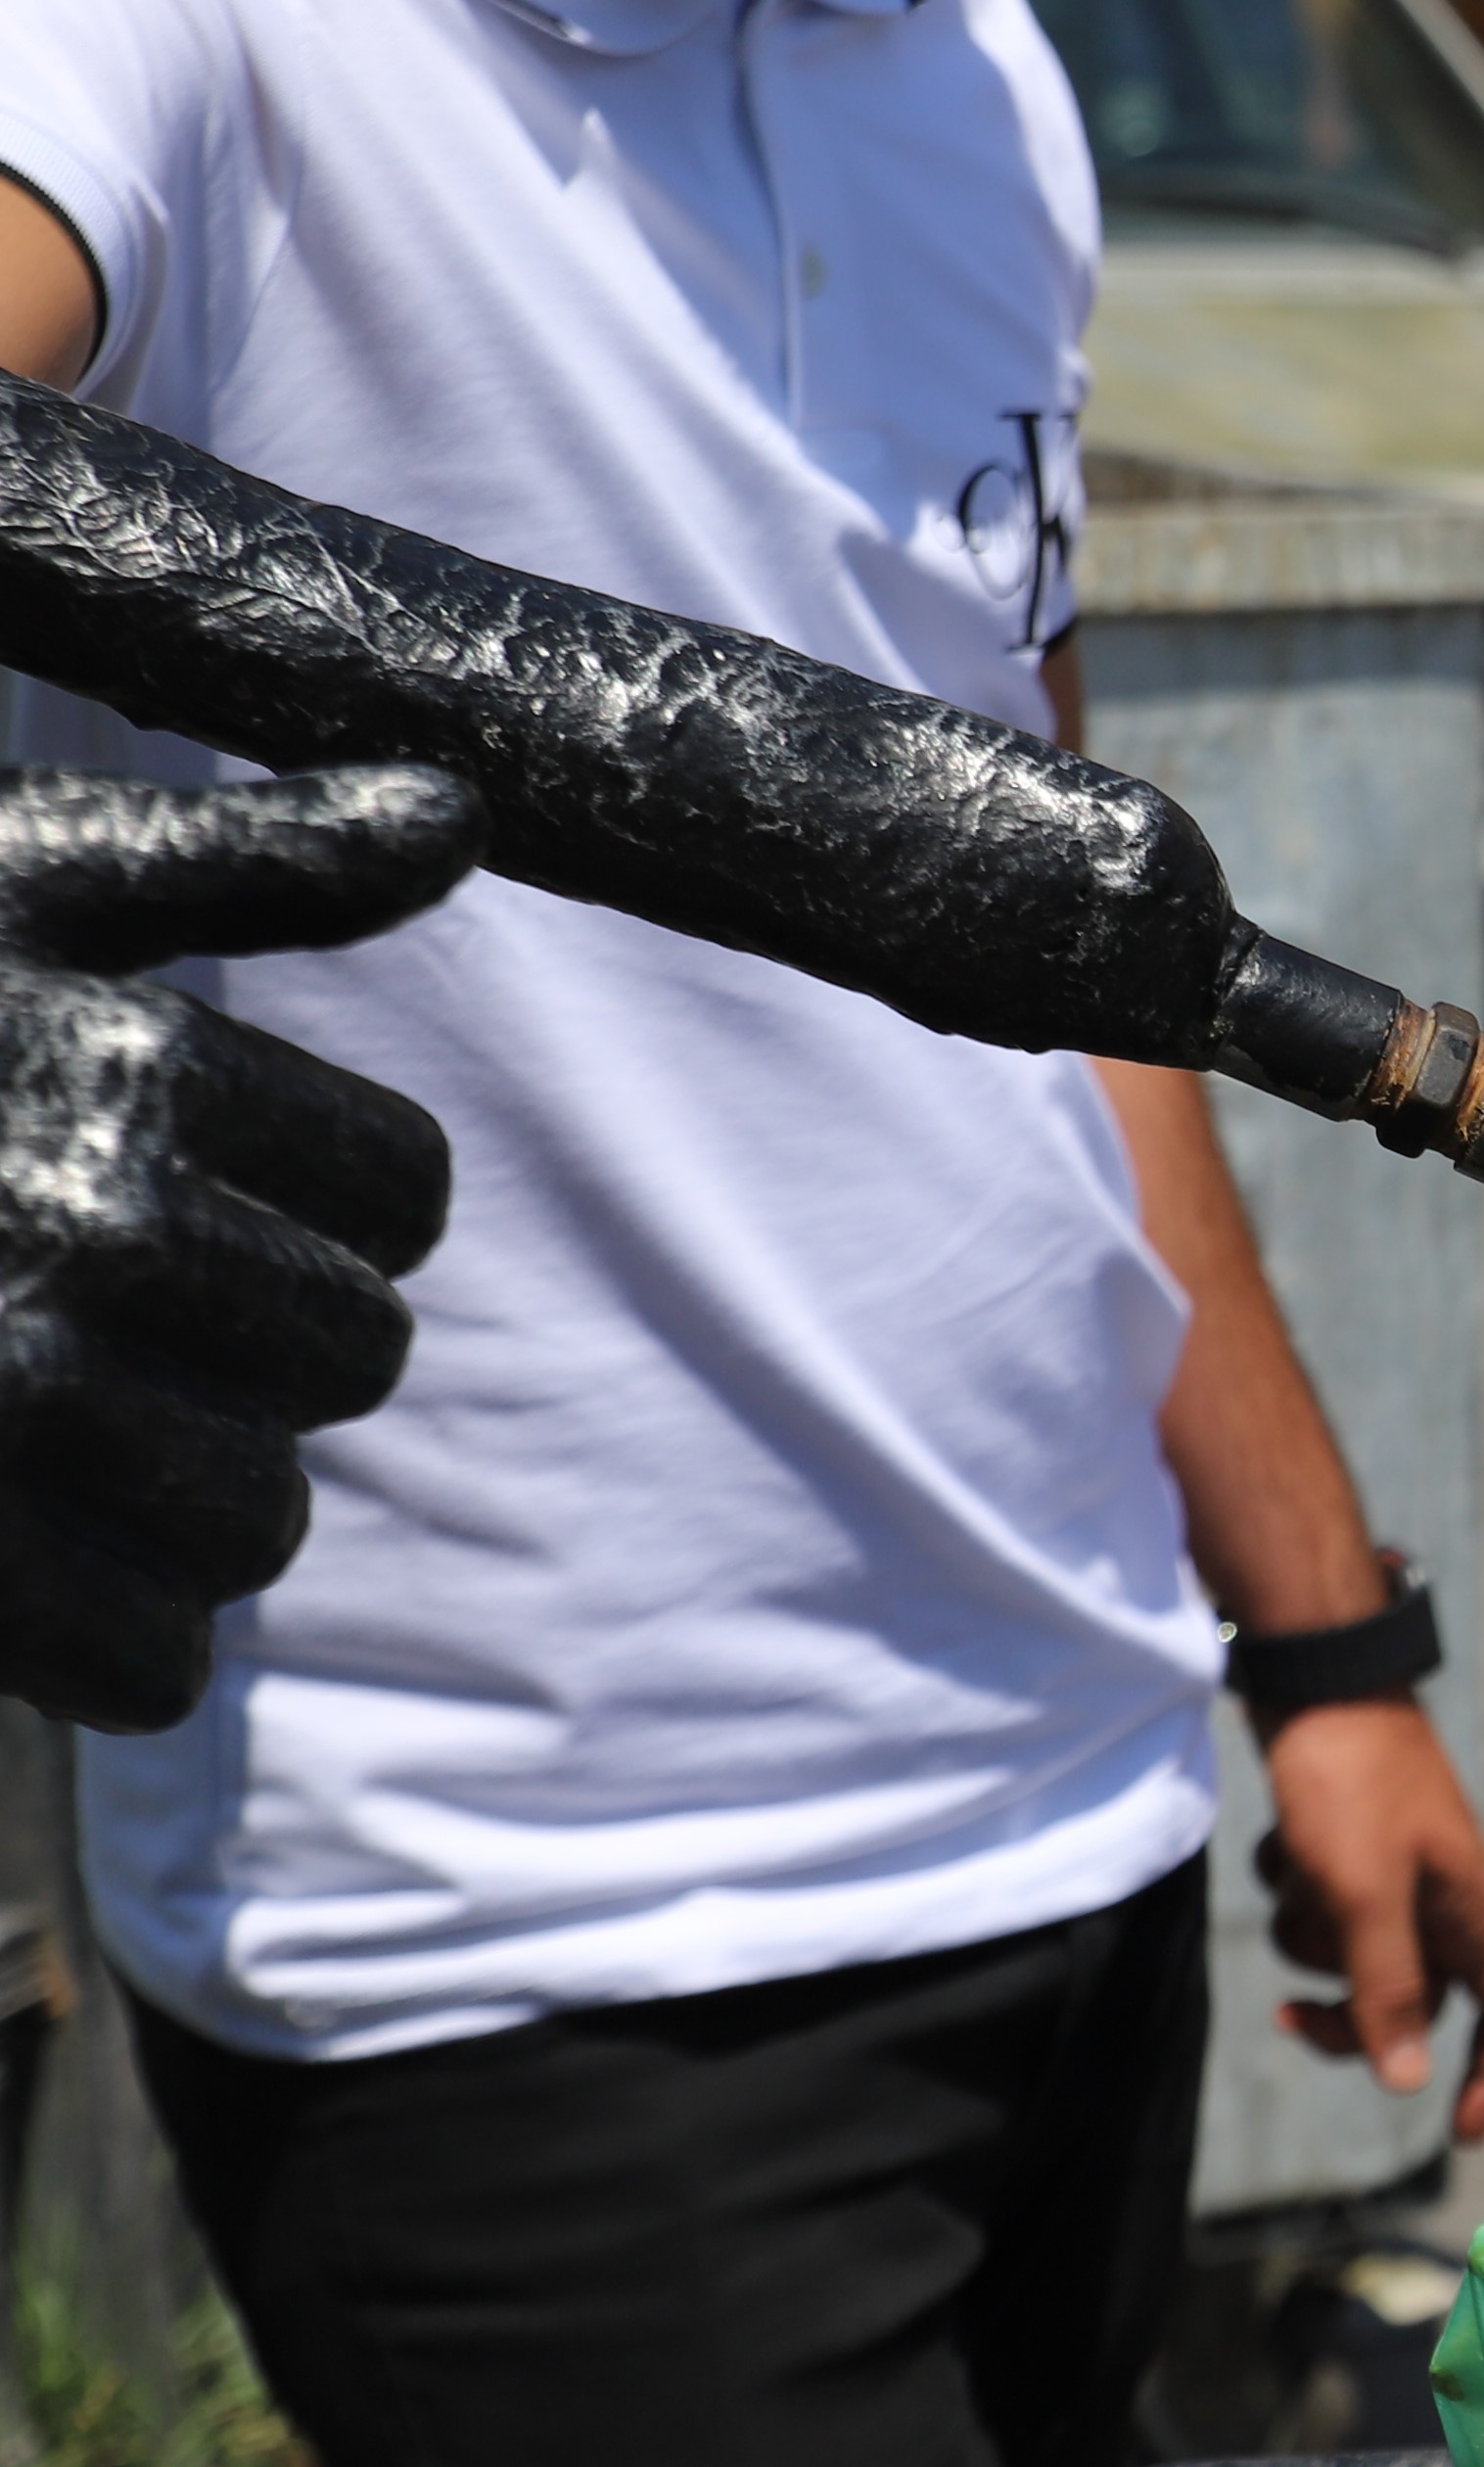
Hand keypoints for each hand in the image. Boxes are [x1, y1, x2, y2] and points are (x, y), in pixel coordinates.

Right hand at [0, 766, 472, 1730]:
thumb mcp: (3, 880)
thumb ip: (244, 855)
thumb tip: (455, 805)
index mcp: (130, 1071)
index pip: (400, 1191)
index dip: (318, 1203)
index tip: (202, 1190)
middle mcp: (85, 1230)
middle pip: (350, 1358)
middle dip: (255, 1351)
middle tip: (99, 1315)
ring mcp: (5, 1398)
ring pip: (260, 1520)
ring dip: (183, 1499)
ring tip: (42, 1430)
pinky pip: (152, 1660)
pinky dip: (108, 1640)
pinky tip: (18, 1559)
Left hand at [1256, 1694, 1483, 2142]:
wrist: (1318, 1679)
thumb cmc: (1352, 1784)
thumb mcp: (1364, 1896)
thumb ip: (1388, 1992)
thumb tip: (1408, 2086)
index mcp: (1470, 1912)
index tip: (1457, 2131)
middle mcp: (1443, 1899)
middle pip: (1413, 2001)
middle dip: (1351, 2018)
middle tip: (1291, 2019)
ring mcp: (1399, 1873)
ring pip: (1352, 1953)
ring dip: (1308, 1934)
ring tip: (1293, 1872)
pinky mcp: (1353, 1848)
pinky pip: (1321, 1906)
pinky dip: (1293, 1889)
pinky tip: (1283, 1842)